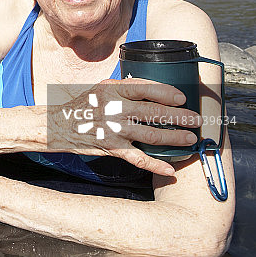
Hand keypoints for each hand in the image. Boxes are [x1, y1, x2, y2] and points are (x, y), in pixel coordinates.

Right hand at [47, 78, 201, 175]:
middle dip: (179, 117)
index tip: (182, 98)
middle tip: (195, 120)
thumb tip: (156, 89)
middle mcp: (114, 109)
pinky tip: (170, 168)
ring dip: (174, 138)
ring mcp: (114, 129)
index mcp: (112, 90)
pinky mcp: (112, 147)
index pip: (145, 88)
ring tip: (190, 139)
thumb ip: (126, 88)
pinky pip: (138, 158)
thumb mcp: (103, 88)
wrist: (60, 124)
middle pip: (153, 112)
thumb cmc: (85, 104)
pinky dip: (155, 165)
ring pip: (151, 134)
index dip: (167, 93)